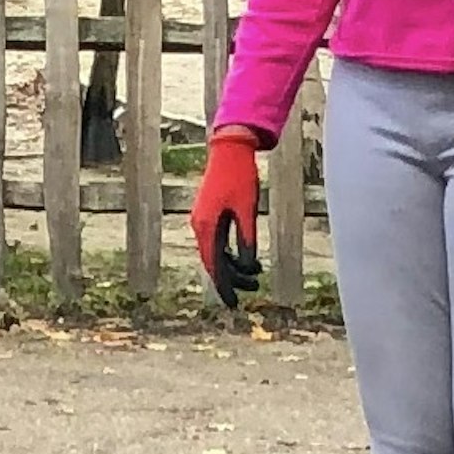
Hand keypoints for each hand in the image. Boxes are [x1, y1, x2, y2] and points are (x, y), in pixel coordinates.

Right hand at [191, 129, 262, 306]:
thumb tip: (248, 267)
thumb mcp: (248, 210)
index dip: (225, 287)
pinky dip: (228, 253)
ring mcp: (201, 220)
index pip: (215, 267)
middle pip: (214, 263)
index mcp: (207, 227)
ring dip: (233, 266)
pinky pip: (215, 242)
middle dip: (232, 280)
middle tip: (252, 290)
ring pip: (214, 254)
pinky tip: (243, 258)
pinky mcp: (207, 214)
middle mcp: (200, 226)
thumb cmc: (241, 176)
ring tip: (254, 273)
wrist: (230, 148)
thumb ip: (247, 239)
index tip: (234, 304)